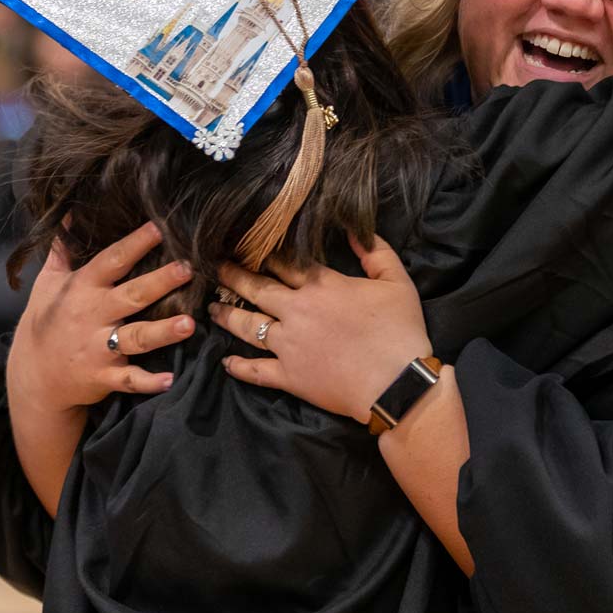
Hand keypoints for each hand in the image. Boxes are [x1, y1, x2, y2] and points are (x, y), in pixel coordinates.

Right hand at [6, 220, 195, 415]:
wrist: (33, 374)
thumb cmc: (46, 321)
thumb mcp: (48, 282)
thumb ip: (62, 249)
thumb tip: (70, 213)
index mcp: (82, 289)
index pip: (112, 261)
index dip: (135, 244)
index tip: (160, 227)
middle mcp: (92, 316)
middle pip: (131, 296)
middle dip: (160, 282)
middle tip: (187, 268)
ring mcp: (98, 348)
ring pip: (135, 338)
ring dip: (162, 332)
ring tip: (189, 324)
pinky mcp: (103, 376)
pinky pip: (128, 379)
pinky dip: (148, 382)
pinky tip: (170, 379)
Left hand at [212, 233, 431, 422]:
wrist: (397, 383)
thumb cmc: (400, 330)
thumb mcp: (396, 281)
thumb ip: (376, 252)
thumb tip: (355, 229)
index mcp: (321, 286)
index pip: (284, 263)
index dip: (263, 253)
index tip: (245, 245)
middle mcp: (296, 311)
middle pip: (256, 288)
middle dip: (232, 276)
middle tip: (214, 268)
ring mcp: (288, 345)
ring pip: (247, 326)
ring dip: (227, 315)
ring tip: (212, 309)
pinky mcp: (289, 376)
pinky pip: (256, 371)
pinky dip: (238, 366)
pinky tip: (226, 362)